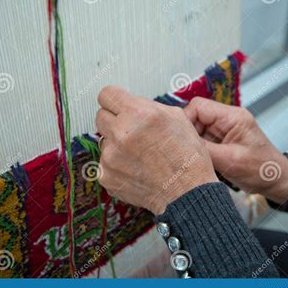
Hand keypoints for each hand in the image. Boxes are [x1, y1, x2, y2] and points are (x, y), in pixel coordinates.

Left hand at [96, 86, 217, 214]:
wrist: (187, 193)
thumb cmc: (186, 158)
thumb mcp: (176, 117)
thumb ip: (147, 106)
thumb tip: (131, 105)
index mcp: (138, 114)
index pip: (106, 94)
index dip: (115, 100)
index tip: (118, 106)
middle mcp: (121, 133)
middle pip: (100, 116)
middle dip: (114, 121)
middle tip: (131, 131)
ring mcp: (110, 156)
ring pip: (103, 141)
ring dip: (116, 144)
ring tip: (139, 154)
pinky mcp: (106, 176)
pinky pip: (104, 163)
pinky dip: (117, 165)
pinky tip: (136, 169)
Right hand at [184, 97, 287, 203]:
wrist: (276, 181)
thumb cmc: (261, 169)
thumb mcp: (230, 161)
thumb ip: (204, 150)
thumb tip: (180, 144)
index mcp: (233, 117)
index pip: (198, 106)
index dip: (185, 120)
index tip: (180, 139)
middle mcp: (226, 119)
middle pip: (194, 117)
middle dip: (187, 134)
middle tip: (185, 152)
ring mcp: (222, 130)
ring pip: (194, 129)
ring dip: (192, 143)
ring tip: (194, 159)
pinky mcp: (219, 140)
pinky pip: (200, 140)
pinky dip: (196, 150)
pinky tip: (199, 161)